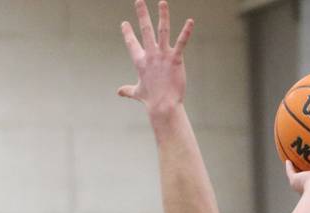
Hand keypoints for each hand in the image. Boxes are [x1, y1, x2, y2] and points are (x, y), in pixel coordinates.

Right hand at [118, 1, 192, 115]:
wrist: (163, 105)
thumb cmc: (151, 100)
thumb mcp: (137, 92)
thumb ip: (128, 90)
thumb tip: (119, 92)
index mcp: (140, 61)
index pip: (132, 43)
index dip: (128, 33)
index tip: (124, 23)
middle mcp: (150, 55)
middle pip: (145, 30)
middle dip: (142, 15)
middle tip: (139, 1)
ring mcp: (163, 56)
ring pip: (162, 31)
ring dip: (163, 15)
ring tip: (162, 2)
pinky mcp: (176, 59)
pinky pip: (181, 42)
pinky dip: (186, 31)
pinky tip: (190, 21)